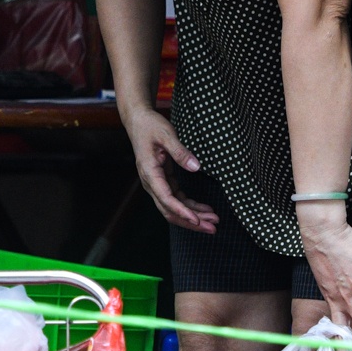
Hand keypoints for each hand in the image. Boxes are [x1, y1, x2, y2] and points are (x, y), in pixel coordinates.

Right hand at [123, 106, 218, 232]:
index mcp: (150, 173)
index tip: (197, 220)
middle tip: (212, 228)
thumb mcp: (166, 135)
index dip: (182, 211)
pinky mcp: (163, 182)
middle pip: (170, 211)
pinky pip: (177, 199)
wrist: (138, 122)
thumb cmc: (150, 126)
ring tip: (213, 221)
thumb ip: (180, 152)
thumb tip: (195, 167)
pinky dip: (191, 207)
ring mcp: (157, 184)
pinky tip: (205, 210)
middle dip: (191, 222)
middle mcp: (151, 183)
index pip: (166, 199)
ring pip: (174, 208)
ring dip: (193, 217)